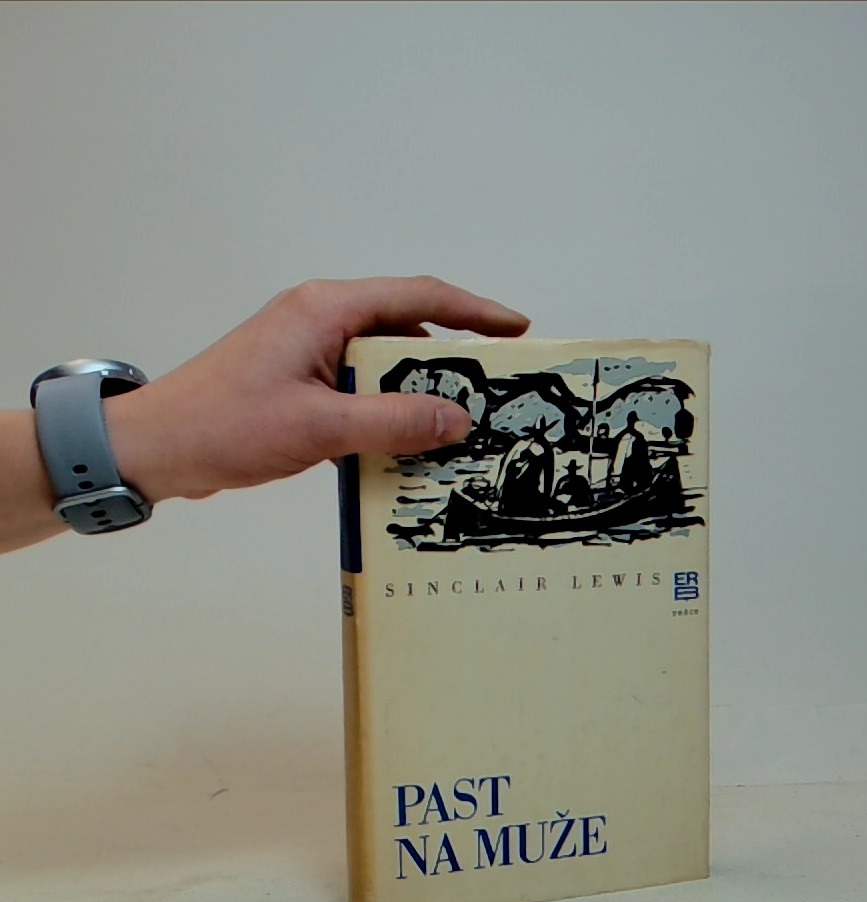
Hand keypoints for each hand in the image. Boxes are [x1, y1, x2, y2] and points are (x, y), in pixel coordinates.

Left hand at [105, 276, 529, 501]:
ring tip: (459, 419)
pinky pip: (359, 385)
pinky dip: (387, 407)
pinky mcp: (299, 379)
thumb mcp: (321, 427)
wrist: (156, 447)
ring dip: (418, 388)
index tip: (516, 329)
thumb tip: (458, 419)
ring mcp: (307, 348)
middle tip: (495, 386)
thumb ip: (394, 421)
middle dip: (453, 355)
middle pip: (405, 325)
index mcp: (327, 309)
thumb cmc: (227, 426)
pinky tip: (406, 440)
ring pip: (383, 360)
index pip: (420, 296)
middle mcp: (321, 318)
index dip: (475, 311)